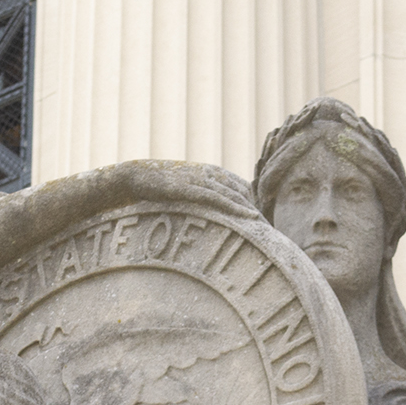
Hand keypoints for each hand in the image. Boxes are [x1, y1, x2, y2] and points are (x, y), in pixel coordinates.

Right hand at [85, 160, 255, 217]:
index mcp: (211, 173)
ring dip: (252, 211)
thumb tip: (207, 215)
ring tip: (266, 227)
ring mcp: (201, 180)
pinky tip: (249, 216)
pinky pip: (219, 198)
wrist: (134, 176)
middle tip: (271, 231)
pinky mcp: (191, 188)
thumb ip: (198, 198)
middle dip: (258, 210)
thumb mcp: (183, 191)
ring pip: (236, 194)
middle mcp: (210, 174)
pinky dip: (236, 207)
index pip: (242, 187)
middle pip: (244, 191)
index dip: (254, 204)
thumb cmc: (157, 187)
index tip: (263, 223)